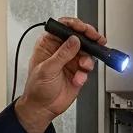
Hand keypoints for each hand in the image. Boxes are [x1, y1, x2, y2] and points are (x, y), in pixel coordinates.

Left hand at [15, 17, 105, 132]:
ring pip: (86, 51)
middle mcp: (60, 50)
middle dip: (89, 38)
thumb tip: (74, 41)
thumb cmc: (37, 89)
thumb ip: (62, 54)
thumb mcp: (48, 69)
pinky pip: (88, 66)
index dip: (74, 25)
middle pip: (79, 36)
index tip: (84, 29)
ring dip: (87, 59)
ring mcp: (70, 60)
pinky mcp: (78, 70)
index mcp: (48, 44)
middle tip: (96, 40)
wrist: (43, 108)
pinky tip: (78, 79)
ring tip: (83, 67)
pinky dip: (85, 72)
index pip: (63, 27)